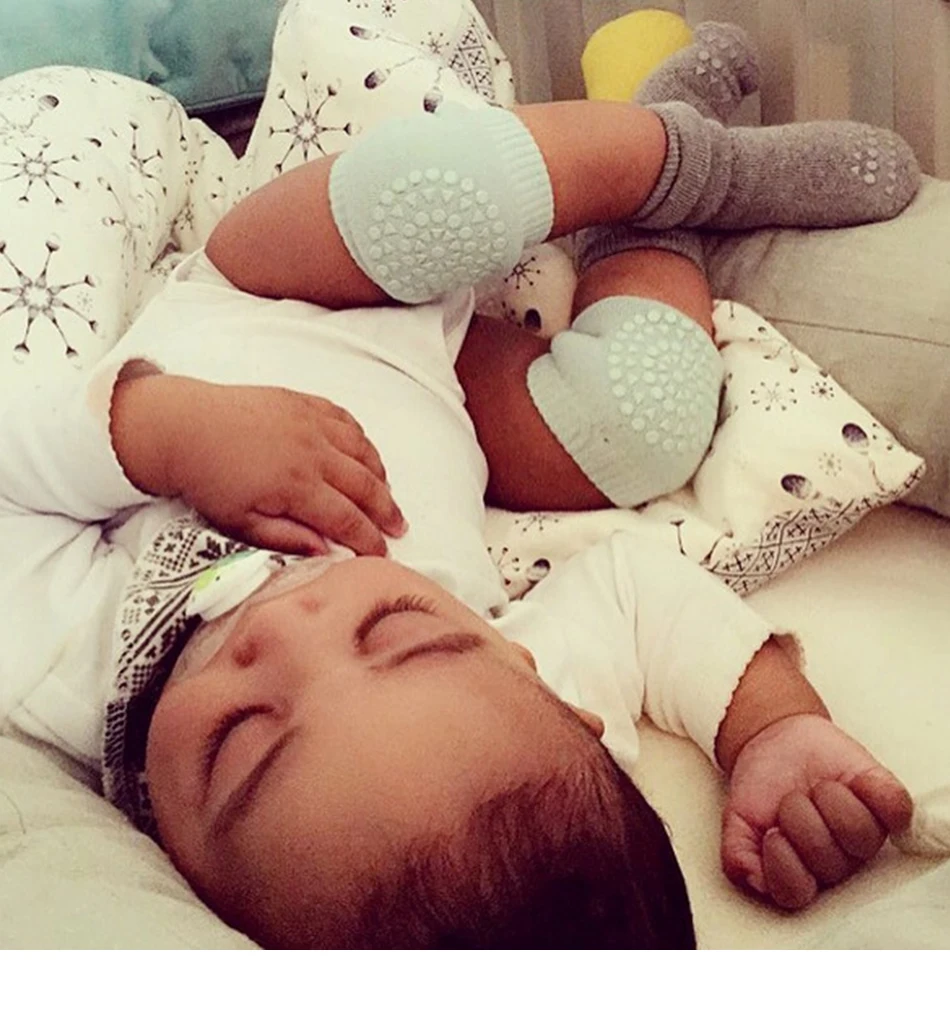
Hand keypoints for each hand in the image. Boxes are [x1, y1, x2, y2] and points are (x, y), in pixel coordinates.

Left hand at [113, 375, 406, 555]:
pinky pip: (347, 420)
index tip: (381, 555)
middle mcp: (313, 452)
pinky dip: (362, 441)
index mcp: (297, 486)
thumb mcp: (238, 522)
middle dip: (386, 511)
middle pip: (366, 486)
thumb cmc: (206, 479)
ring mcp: (311, 423)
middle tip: (399, 529)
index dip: (369, 540)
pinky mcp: (304, 403)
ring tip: (387, 495)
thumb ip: (284, 538)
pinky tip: (365, 455)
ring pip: (363, 451)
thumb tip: (324, 552)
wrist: (181, 427)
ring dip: (381, 476)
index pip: (347, 519)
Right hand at [721, 713, 912, 909]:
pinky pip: (895, 809)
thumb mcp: (737, 817)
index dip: (783, 861)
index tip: (772, 831)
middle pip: (828, 861)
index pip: (797, 892)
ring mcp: (866, 835)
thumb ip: (738, 854)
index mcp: (801, 872)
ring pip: (860, 835)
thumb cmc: (763, 784)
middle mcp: (837, 861)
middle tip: (791, 799)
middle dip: (800, 819)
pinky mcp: (887, 806)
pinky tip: (853, 781)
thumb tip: (754, 879)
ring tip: (817, 788)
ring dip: (830, 800)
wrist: (778, 741)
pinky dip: (875, 792)